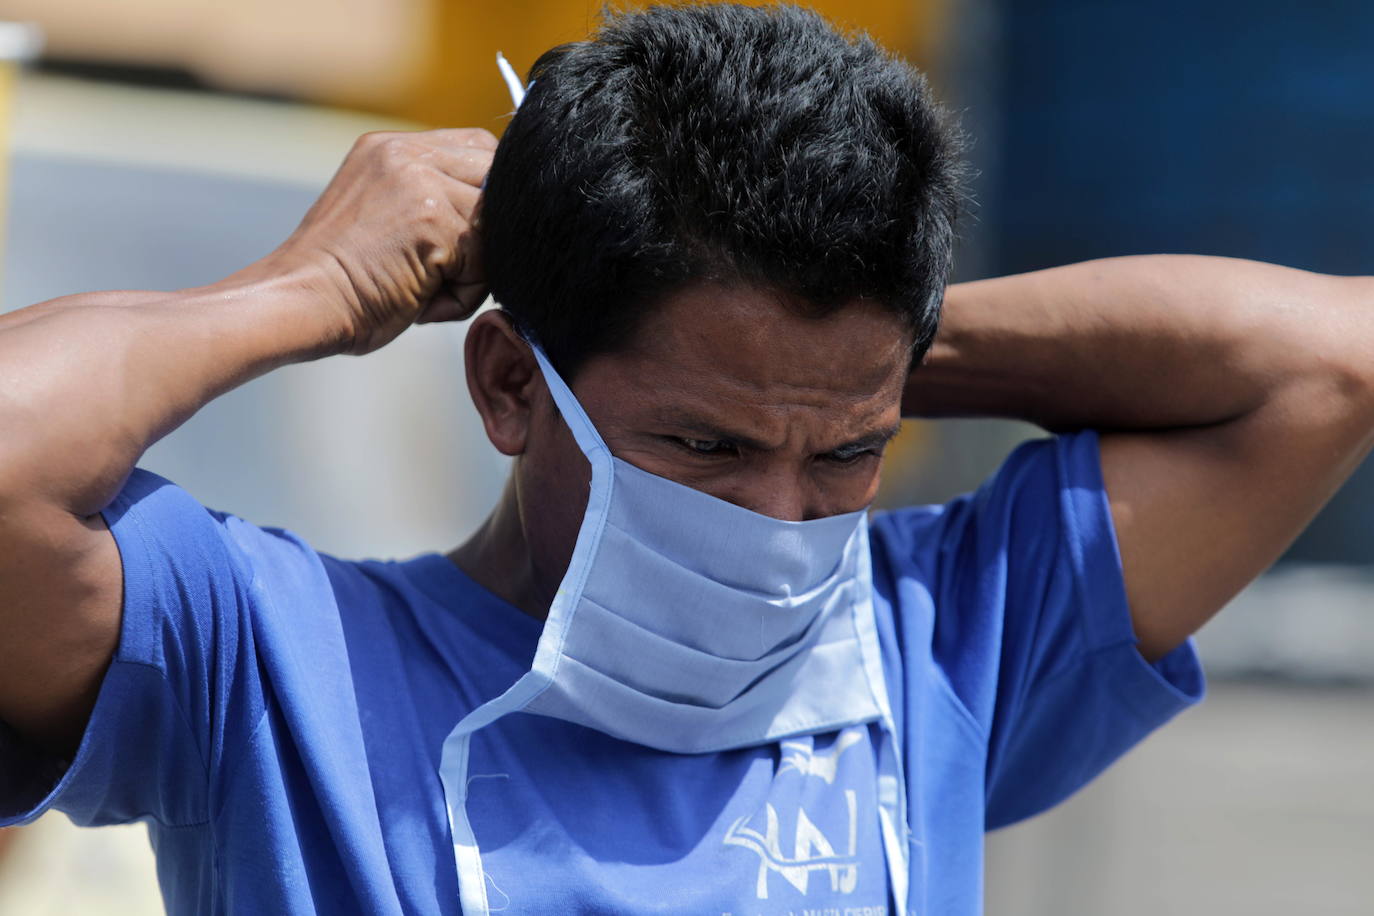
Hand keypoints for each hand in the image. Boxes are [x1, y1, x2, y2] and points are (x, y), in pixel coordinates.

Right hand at [257, 128, 497, 355]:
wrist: (299, 303)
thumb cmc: (340, 283)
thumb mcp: (382, 217)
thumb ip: (428, 200)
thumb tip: (492, 216)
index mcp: (389, 148)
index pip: (478, 150)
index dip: (485, 197)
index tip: (461, 241)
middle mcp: (405, 152)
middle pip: (496, 179)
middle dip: (485, 231)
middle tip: (443, 269)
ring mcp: (420, 181)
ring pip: (495, 226)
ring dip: (473, 269)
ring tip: (424, 287)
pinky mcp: (433, 218)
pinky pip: (485, 261)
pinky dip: (462, 293)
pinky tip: (419, 299)